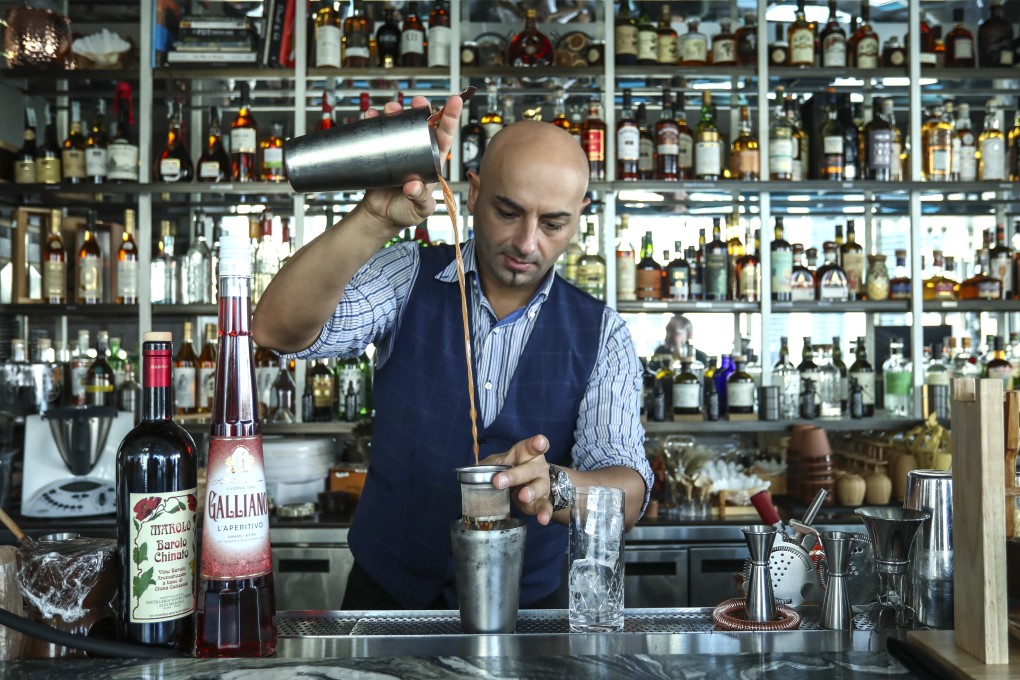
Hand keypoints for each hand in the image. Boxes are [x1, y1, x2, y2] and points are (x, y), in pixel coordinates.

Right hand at [358, 93, 463, 235]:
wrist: (382, 216)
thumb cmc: (407, 212)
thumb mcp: (420, 209)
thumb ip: (420, 199)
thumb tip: (412, 186)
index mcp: (431, 162)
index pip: (444, 137)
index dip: (450, 119)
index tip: (455, 101)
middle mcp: (416, 152)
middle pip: (421, 125)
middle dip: (421, 109)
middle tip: (419, 101)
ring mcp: (398, 150)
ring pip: (399, 125)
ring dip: (396, 112)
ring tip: (392, 108)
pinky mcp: (380, 151)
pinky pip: (377, 133)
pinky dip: (374, 121)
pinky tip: (372, 115)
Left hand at [483, 434, 556, 525]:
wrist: (532, 483)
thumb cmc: (514, 468)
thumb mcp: (501, 462)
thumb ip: (487, 465)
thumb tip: (469, 471)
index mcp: (527, 453)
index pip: (533, 446)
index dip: (537, 443)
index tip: (538, 442)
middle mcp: (538, 467)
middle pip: (530, 469)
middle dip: (515, 475)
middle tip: (498, 482)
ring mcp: (542, 484)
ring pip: (538, 487)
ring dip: (530, 492)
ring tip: (523, 496)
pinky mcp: (543, 500)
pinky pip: (546, 506)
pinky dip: (544, 513)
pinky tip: (543, 519)